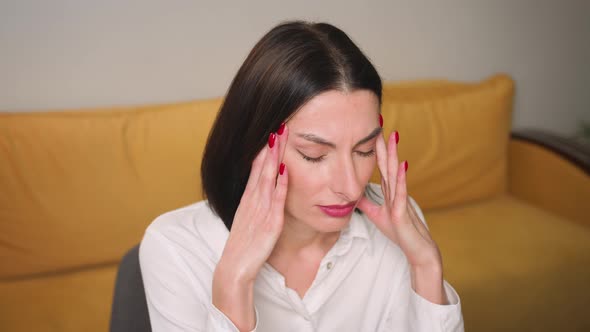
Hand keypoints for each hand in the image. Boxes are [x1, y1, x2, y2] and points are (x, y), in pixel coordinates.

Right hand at [213, 124, 288, 329]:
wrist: (233, 270)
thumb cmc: (243, 248)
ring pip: (267, 178)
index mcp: (248, 200)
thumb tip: (265, 191)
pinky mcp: (269, 224)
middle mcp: (253, 201)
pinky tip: (285, 169)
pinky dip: (280, 184)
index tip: (272, 132)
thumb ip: (256, 206)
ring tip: (280, 137)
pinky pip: (275, 200)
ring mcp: (260, 211)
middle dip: (271, 146)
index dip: (264, 150)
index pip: (256, 169)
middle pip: (262, 168)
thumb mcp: (248, 221)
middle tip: (279, 124)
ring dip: (274, 157)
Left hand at [357, 131, 446, 303]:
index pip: (380, 165)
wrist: (418, 251)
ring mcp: (400, 200)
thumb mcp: (377, 215)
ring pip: (395, 173)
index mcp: (388, 190)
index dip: (374, 148)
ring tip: (392, 136)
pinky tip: (401, 165)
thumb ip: (366, 202)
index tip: (370, 129)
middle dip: (383, 143)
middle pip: (387, 163)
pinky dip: (401, 179)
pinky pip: (401, 193)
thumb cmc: (400, 233)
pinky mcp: (402, 212)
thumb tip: (352, 193)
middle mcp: (395, 191)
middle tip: (380, 121)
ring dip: (393, 155)